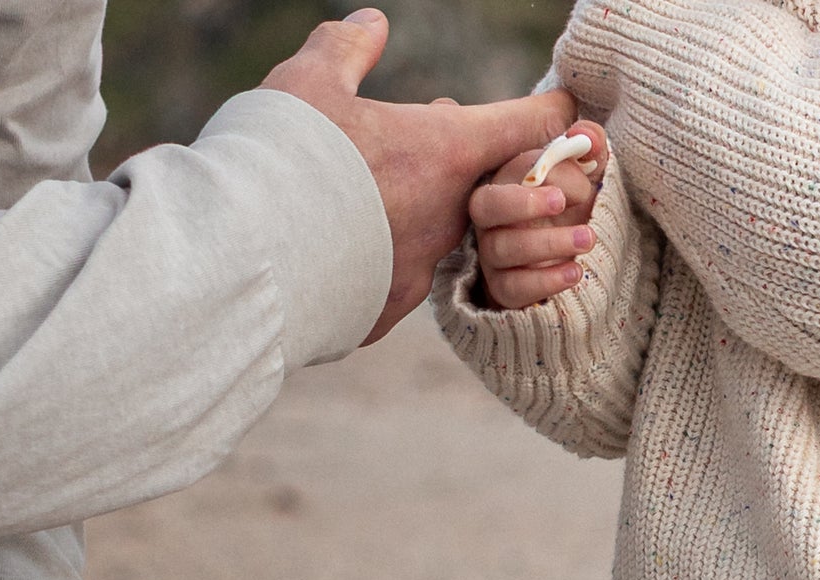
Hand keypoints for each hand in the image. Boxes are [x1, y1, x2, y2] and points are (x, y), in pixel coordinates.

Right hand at [263, 9, 582, 341]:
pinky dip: (376, 261)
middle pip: (472, 184)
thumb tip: (372, 23)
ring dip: (412, 212)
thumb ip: (346, 49)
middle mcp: (446, 217)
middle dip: (454, 160)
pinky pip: (392, 280)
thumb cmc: (286, 155)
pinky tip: (348, 252)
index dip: (543, 113)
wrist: (254, 252)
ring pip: (430, 234)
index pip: (516, 127)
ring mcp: (419, 270)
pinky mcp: (386, 312)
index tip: (565, 109)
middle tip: (421, 137)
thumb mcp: (311, 81)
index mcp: (442, 152)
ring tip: (372, 196)